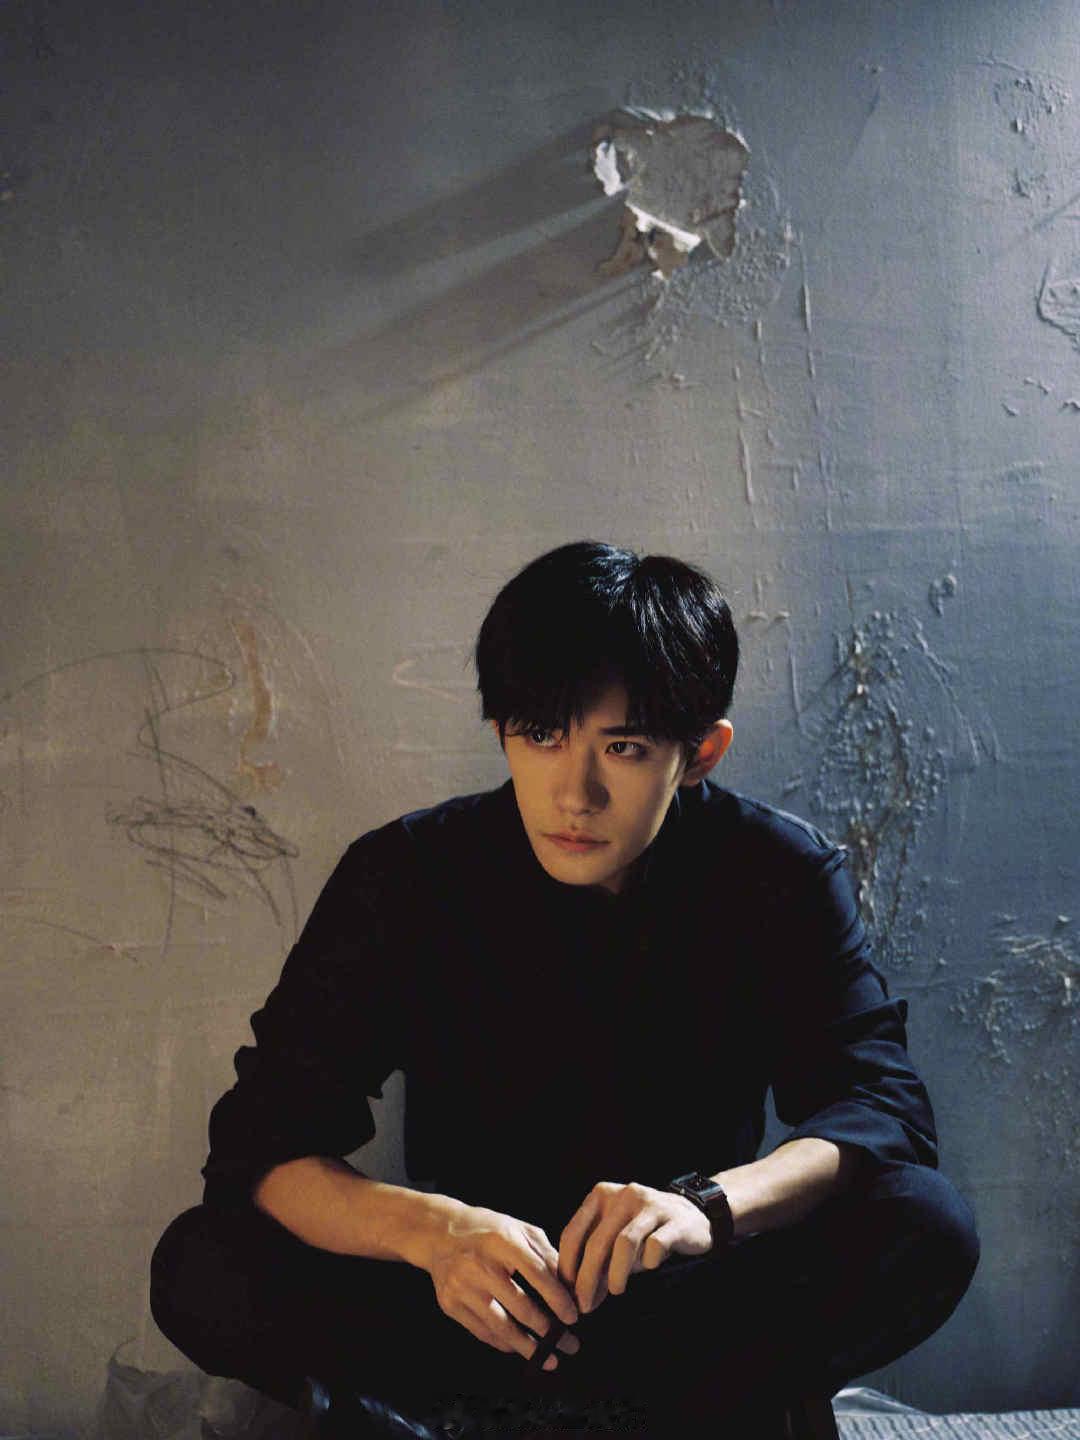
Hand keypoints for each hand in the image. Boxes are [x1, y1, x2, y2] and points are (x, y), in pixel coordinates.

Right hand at [424, 1203, 581, 1370]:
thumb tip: (570, 1286)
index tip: (574, 1318)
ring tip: (550, 1359)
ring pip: (501, 1328)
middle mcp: (480, 1265)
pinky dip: (505, 1344)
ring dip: (529, 1348)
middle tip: (570, 1344)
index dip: (558, 1299)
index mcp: (501, 1240)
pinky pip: (483, 1332)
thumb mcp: (518, 1229)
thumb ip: (545, 1255)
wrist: (439, 1233)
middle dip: (550, 1331)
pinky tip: (522, 1348)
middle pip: (521, 1307)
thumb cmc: (487, 1230)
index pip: (537, 1274)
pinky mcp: (451, 1304)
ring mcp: (462, 1287)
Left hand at [558, 1181, 711, 1313]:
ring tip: (616, 1291)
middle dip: (587, 1279)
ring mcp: (650, 1205)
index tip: (567, 1293)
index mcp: (601, 1195)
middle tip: (586, 1305)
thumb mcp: (615, 1236)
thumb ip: (596, 1257)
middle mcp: (624, 1195)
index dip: (567, 1266)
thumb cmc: (645, 1232)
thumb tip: (577, 1294)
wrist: (692, 1218)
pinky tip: (649, 1268)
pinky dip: (648, 1263)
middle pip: (597, 1242)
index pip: (573, 1232)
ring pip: (625, 1243)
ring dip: (616, 1274)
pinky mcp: (674, 1220)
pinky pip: (656, 1246)